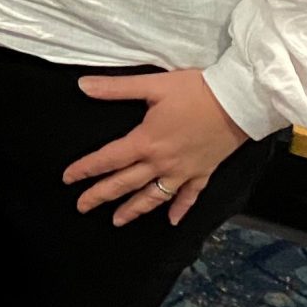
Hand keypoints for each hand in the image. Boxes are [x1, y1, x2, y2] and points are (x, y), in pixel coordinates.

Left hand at [64, 69, 248, 225]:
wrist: (238, 102)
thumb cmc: (195, 91)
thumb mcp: (153, 85)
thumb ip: (116, 88)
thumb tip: (82, 86)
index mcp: (145, 141)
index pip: (108, 159)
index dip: (86, 169)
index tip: (67, 179)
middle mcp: (161, 162)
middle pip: (125, 183)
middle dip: (101, 196)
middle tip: (82, 207)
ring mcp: (183, 172)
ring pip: (154, 196)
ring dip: (134, 210)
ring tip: (118, 221)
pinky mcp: (203, 173)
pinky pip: (189, 197)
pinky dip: (180, 209)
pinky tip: (173, 221)